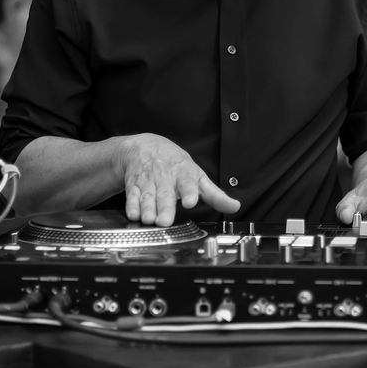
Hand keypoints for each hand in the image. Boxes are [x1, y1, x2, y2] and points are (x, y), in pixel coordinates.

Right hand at [119, 133, 239, 225]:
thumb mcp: (197, 175)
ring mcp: (148, 181)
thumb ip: (215, 194)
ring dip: (147, 208)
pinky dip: (131, 205)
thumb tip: (235, 207)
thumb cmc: (175, 164)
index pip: (188, 183)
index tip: (191, 201)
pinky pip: (131, 195)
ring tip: (149, 220)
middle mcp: (165, 177)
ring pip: (147, 195)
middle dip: (165, 207)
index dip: (189, 192)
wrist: (145, 146)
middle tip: (165, 221)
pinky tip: (133, 214)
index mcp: (184, 174)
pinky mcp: (133, 185)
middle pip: (165, 193)